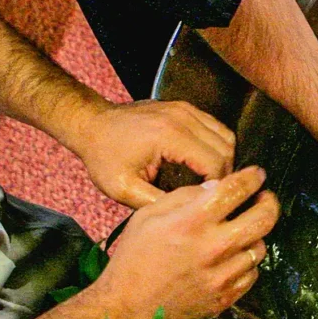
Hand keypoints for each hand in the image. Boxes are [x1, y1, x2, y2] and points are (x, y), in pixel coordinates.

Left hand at [62, 99, 235, 207]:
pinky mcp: (184, 107)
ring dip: (224, 158)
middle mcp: (183, 117)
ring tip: (211, 180)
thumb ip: (157, 201)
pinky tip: (204, 162)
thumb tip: (190, 211)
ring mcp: (185, 109)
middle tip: (213, 194)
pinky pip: (215, 126)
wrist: (91, 124)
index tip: (210, 202)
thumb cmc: (104, 157)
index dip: (218, 185)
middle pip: (226, 147)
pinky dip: (217, 144)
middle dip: (226, 173)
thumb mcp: (123, 188)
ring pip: (225, 135)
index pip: (215, 162)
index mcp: (169, 136)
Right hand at [82, 166, 278, 318]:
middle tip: (264, 199)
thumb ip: (184, 196)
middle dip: (269, 203)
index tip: (257, 175)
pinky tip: (234, 258)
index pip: (236, 190)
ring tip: (242, 232)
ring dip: (255, 235)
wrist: (124, 311)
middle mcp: (213, 247)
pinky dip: (247, 262)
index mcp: (192, 222)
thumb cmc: (132, 259)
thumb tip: (217, 186)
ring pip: (260, 247)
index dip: (252, 177)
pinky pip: (252, 273)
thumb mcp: (147, 216)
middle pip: (265, 218)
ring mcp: (222, 276)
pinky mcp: (226, 298)